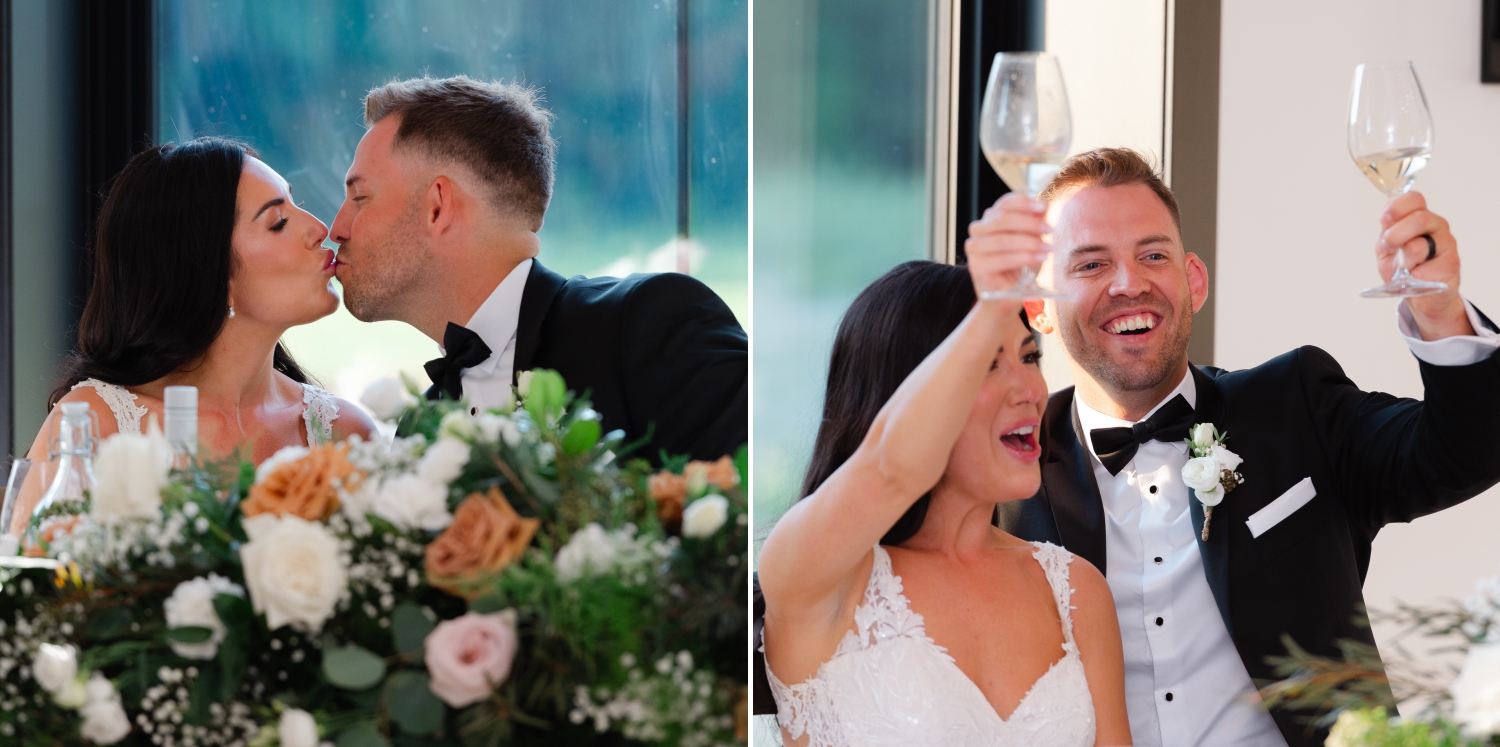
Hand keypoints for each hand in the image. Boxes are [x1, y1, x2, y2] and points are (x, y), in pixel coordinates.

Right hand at [965, 193, 1050, 298]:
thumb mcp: (1031, 239)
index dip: (1024, 203)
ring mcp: (974, 248)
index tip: (1043, 207)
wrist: (1007, 294)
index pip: (1005, 203)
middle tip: (1049, 230)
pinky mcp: (977, 267)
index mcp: (991, 218)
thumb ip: (1034, 221)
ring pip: (1002, 240)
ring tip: (1047, 248)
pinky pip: (1001, 259)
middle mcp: (978, 230)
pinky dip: (1023, 257)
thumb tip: (1043, 204)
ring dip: (1029, 242)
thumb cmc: (1019, 265)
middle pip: (1003, 219)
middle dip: (1029, 224)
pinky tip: (1038, 258)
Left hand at [1378, 191, 1474, 339]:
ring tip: (1404, 267)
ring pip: (1419, 244)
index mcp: (1421, 217)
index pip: (1415, 199)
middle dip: (1395, 234)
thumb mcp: (1388, 248)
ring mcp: (1447, 244)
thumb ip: (1387, 230)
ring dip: (1403, 258)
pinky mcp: (1451, 264)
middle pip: (1419, 218)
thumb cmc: (1403, 270)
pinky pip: (1424, 268)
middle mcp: (1437, 226)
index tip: (1383, 221)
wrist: (1420, 296)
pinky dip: (1412, 275)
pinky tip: (1417, 277)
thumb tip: (1387, 210)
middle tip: (1388, 247)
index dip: (1397, 207)